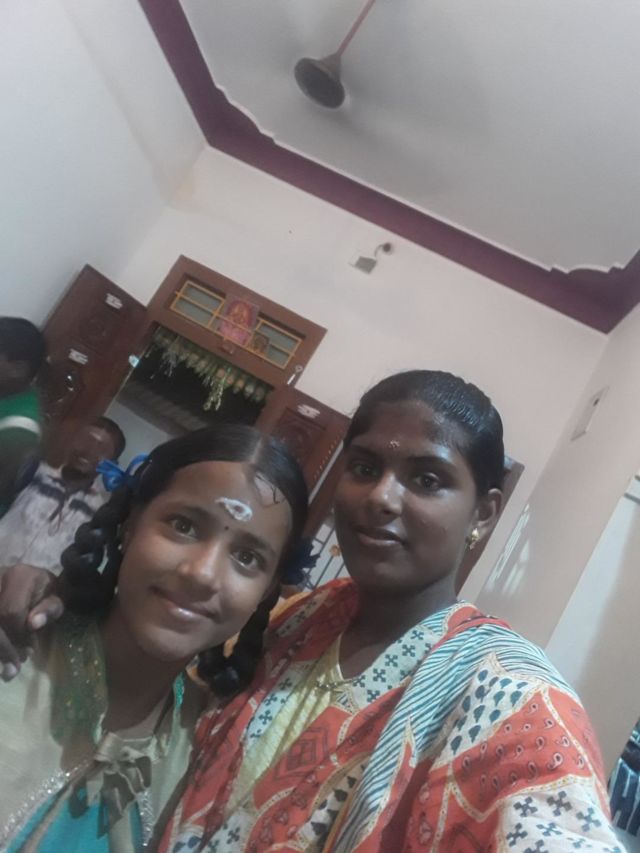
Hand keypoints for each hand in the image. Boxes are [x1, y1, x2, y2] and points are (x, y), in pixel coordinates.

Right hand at [0, 564, 63, 680]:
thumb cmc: (46, 591)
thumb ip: (48, 609)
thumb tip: (33, 624)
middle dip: (4, 646)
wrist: (34, 581)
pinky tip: (2, 655)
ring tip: (9, 665)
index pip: (12, 612)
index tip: (29, 650)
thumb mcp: (55, 598)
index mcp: (20, 576)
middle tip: (15, 665)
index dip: (18, 635)